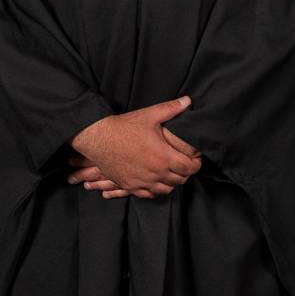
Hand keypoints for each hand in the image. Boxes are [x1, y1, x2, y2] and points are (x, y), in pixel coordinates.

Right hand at [67, 96, 199, 197]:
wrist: (99, 138)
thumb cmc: (124, 127)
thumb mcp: (149, 115)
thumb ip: (171, 109)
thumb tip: (188, 101)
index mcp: (164, 157)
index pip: (190, 168)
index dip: (196, 164)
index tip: (196, 160)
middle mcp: (155, 173)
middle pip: (180, 180)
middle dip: (185, 173)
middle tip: (184, 165)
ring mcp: (142, 181)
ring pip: (165, 190)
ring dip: (171, 182)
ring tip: (171, 173)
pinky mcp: (130, 185)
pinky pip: (148, 194)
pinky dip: (155, 190)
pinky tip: (155, 181)